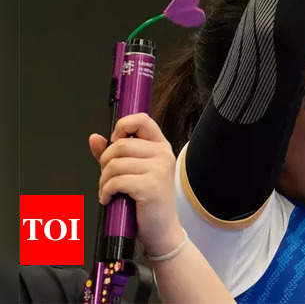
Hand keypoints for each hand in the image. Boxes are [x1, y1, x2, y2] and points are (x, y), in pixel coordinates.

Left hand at [89, 113, 183, 256]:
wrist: (162, 230)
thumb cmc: (147, 202)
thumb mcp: (131, 173)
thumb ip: (113, 154)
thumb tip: (95, 138)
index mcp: (160, 147)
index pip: (142, 120)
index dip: (122, 126)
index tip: (114, 141)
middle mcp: (163, 154)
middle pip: (120, 145)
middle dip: (105, 163)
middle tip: (108, 178)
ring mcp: (159, 169)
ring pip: (115, 164)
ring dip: (104, 181)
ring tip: (109, 191)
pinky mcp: (151, 186)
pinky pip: (116, 181)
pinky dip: (106, 192)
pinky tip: (109, 199)